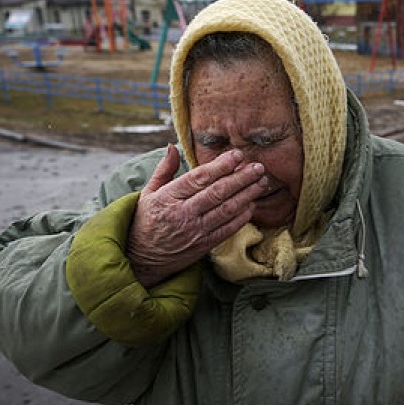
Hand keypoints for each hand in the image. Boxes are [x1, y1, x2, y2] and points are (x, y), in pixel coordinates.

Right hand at [127, 145, 267, 287]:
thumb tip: (172, 145)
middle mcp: (183, 214)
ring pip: (226, 210)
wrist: (141, 259)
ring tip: (262, 183)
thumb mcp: (148, 193)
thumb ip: (164, 169)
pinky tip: (252, 205)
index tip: (237, 155)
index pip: (199, 178)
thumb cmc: (145, 221)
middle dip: (241, 178)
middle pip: (217, 192)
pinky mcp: (203, 246)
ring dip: (247, 195)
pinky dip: (242, 217)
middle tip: (258, 167)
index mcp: (169, 197)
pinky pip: (227, 230)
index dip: (221, 165)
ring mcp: (195, 231)